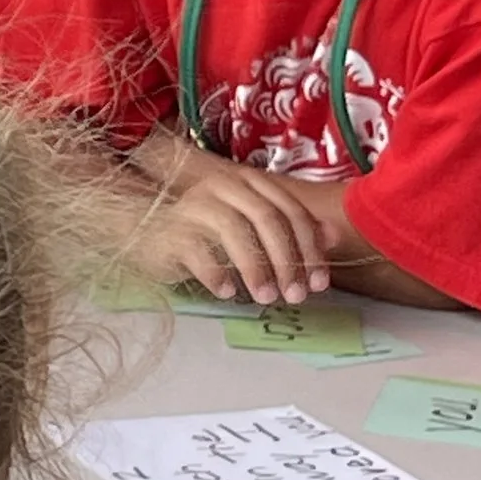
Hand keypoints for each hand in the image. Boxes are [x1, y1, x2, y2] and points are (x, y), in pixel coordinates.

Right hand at [124, 130, 333, 306]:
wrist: (147, 233)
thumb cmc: (205, 233)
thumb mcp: (253, 230)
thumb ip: (292, 229)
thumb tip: (333, 235)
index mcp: (247, 182)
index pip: (290, 210)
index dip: (310, 247)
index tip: (319, 283)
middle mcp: (221, 187)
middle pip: (266, 218)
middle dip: (287, 260)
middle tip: (297, 296)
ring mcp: (193, 206)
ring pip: (234, 231)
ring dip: (256, 268)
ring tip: (267, 298)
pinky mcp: (170, 231)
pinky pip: (198, 250)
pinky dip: (216, 273)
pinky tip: (227, 292)